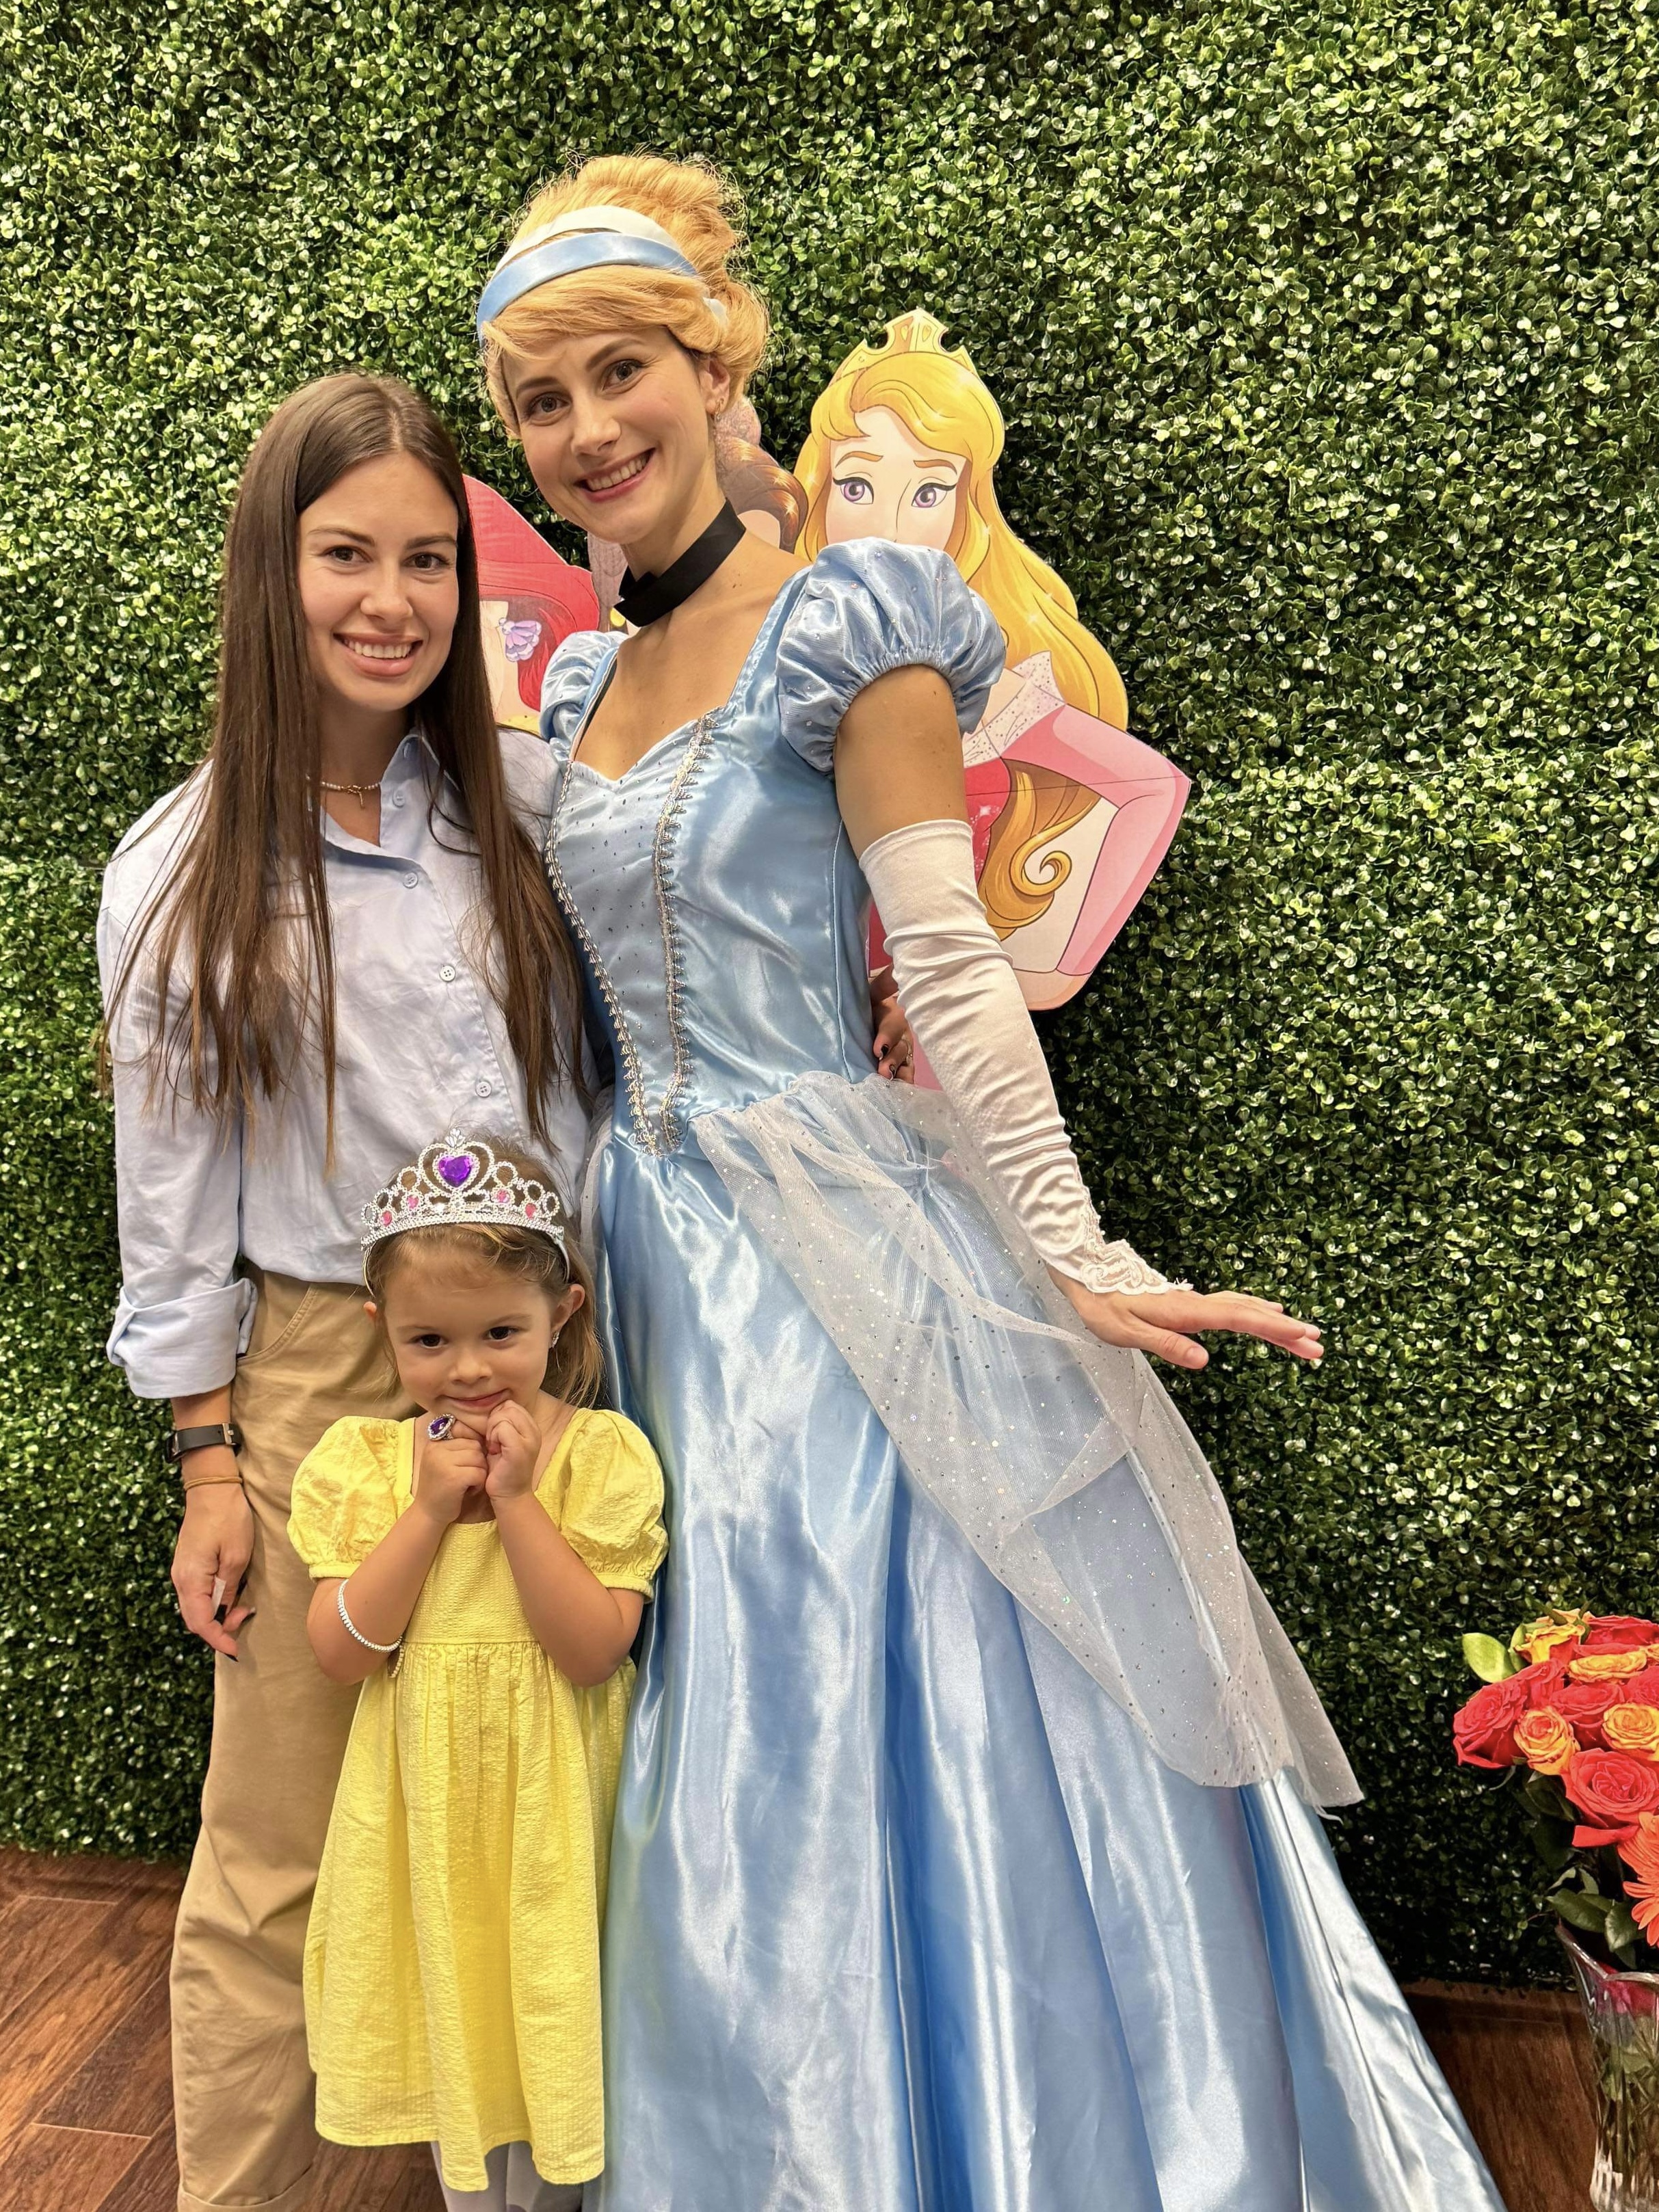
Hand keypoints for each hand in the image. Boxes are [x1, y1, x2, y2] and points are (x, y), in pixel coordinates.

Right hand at [173, 1475, 255, 1657]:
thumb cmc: (227, 1518)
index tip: (235, 1649)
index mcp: (190, 1579)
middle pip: (194, 1618)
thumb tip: (225, 1611)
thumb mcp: (238, 1555)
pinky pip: (197, 1593)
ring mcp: (182, 1572)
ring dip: (217, 1615)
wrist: (211, 1488)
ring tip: (242, 1608)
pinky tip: (231, 1596)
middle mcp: (180, 1579)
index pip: (199, 1622)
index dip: (217, 1639)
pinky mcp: (188, 1565)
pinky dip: (213, 1602)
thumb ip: (230, 1587)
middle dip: (219, 1628)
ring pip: (195, 1607)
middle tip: (245, 1618)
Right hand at [414, 1421, 488, 1525]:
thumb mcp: (443, 1462)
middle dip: (477, 1464)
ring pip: (479, 1459)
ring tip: (467, 1484)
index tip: (463, 1469)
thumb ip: (457, 1449)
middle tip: (467, 1478)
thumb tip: (484, 1437)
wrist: (427, 1514)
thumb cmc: (440, 1488)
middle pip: (475, 1447)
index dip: (472, 1455)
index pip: (468, 1439)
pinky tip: (469, 1491)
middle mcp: (437, 1450)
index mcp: (434, 1443)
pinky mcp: (453, 1477)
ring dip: (479, 1474)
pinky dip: (479, 1484)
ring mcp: (444, 1463)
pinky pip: (479, 1473)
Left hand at [485, 1401, 543, 1501]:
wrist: (509, 1495)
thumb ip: (505, 1424)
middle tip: (493, 1441)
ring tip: (494, 1446)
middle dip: (494, 1421)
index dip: (498, 1416)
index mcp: (532, 1428)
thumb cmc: (503, 1469)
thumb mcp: (505, 1441)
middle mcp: (535, 1432)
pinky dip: (493, 1438)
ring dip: (492, 1430)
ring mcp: (529, 1440)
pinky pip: (502, 1428)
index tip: (496, 1436)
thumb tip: (495, 1409)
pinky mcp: (520, 1448)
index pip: (511, 1405)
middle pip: (508, 1407)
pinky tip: (494, 1451)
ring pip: (504, 1415)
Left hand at [870, 969, 914, 1083]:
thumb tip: (895, 968)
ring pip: (903, 1064)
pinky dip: (902, 1086)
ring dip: (897, 1075)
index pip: (892, 1025)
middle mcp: (900, 1034)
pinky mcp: (898, 1064)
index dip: (887, 1036)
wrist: (861, 1009)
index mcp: (893, 1013)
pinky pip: (904, 1076)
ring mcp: (901, 1051)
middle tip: (882, 1071)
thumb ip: (882, 984)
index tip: (877, 1048)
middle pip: (900, 1047)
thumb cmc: (865, 999)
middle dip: (891, 1060)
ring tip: (890, 1086)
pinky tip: (899, 1097)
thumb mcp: (870, 988)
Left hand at [1053, 1277, 1323, 1371]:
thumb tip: (1204, 1361)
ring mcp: (1195, 1302)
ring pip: (1243, 1308)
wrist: (1087, 1276)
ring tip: (1305, 1334)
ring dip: (1275, 1322)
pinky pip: (1232, 1306)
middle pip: (1249, 1315)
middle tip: (1319, 1346)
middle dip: (1285, 1331)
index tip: (1303, 1337)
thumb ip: (1166, 1345)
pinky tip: (1266, 1314)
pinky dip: (1255, 1310)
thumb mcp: (1126, 1333)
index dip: (1272, 1330)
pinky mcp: (1190, 1304)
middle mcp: (1196, 1304)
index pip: (1238, 1321)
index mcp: (1185, 1312)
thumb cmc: (1103, 1307)